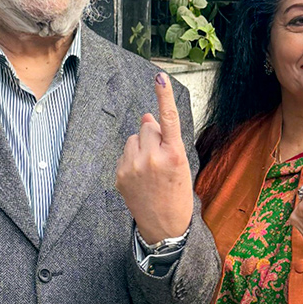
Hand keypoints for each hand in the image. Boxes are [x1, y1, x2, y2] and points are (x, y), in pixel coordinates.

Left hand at [115, 74, 192, 242]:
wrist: (165, 226)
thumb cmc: (177, 193)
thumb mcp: (182, 165)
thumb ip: (166, 140)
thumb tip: (146, 117)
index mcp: (175, 155)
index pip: (169, 119)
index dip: (164, 97)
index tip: (160, 77)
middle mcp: (153, 159)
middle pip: (147, 125)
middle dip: (153, 134)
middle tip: (161, 156)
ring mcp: (134, 167)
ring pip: (134, 138)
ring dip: (141, 145)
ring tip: (150, 168)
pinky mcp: (120, 174)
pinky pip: (125, 152)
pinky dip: (132, 158)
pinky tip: (140, 176)